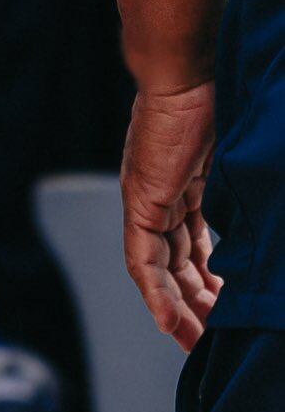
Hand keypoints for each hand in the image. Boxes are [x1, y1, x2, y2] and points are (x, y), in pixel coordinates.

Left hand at [120, 80, 220, 349]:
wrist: (184, 69)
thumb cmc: (219, 96)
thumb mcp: (236, 156)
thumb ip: (243, 191)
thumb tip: (274, 215)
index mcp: (183, 183)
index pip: (192, 244)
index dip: (208, 278)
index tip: (228, 308)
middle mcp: (160, 195)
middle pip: (177, 262)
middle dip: (197, 302)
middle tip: (217, 337)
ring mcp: (147, 198)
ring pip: (160, 268)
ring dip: (180, 307)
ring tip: (198, 342)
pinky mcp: (140, 200)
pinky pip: (143, 259)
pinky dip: (156, 293)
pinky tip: (170, 323)